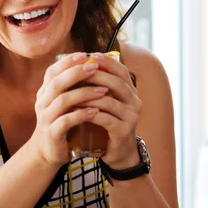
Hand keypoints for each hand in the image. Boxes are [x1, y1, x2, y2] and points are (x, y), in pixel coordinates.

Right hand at [31, 52, 104, 165]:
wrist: (48, 151)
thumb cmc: (60, 123)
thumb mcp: (62, 103)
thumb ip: (70, 87)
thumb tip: (92, 65)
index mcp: (44, 92)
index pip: (52, 71)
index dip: (67, 62)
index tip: (84, 55)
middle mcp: (42, 102)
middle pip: (57, 83)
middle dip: (77, 73)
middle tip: (95, 68)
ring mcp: (46, 118)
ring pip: (63, 101)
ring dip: (84, 93)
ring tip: (103, 90)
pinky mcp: (52, 133)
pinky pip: (67, 121)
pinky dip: (82, 114)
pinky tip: (96, 111)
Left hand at [84, 52, 141, 167]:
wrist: (117, 152)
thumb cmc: (107, 123)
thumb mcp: (106, 102)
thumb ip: (99, 85)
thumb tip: (80, 63)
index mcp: (130, 91)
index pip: (121, 71)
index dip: (107, 62)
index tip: (91, 55)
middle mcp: (134, 102)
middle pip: (116, 83)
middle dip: (96, 76)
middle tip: (77, 72)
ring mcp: (131, 117)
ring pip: (110, 101)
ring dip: (89, 96)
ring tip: (72, 92)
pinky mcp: (123, 132)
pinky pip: (106, 119)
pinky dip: (91, 114)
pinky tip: (78, 111)